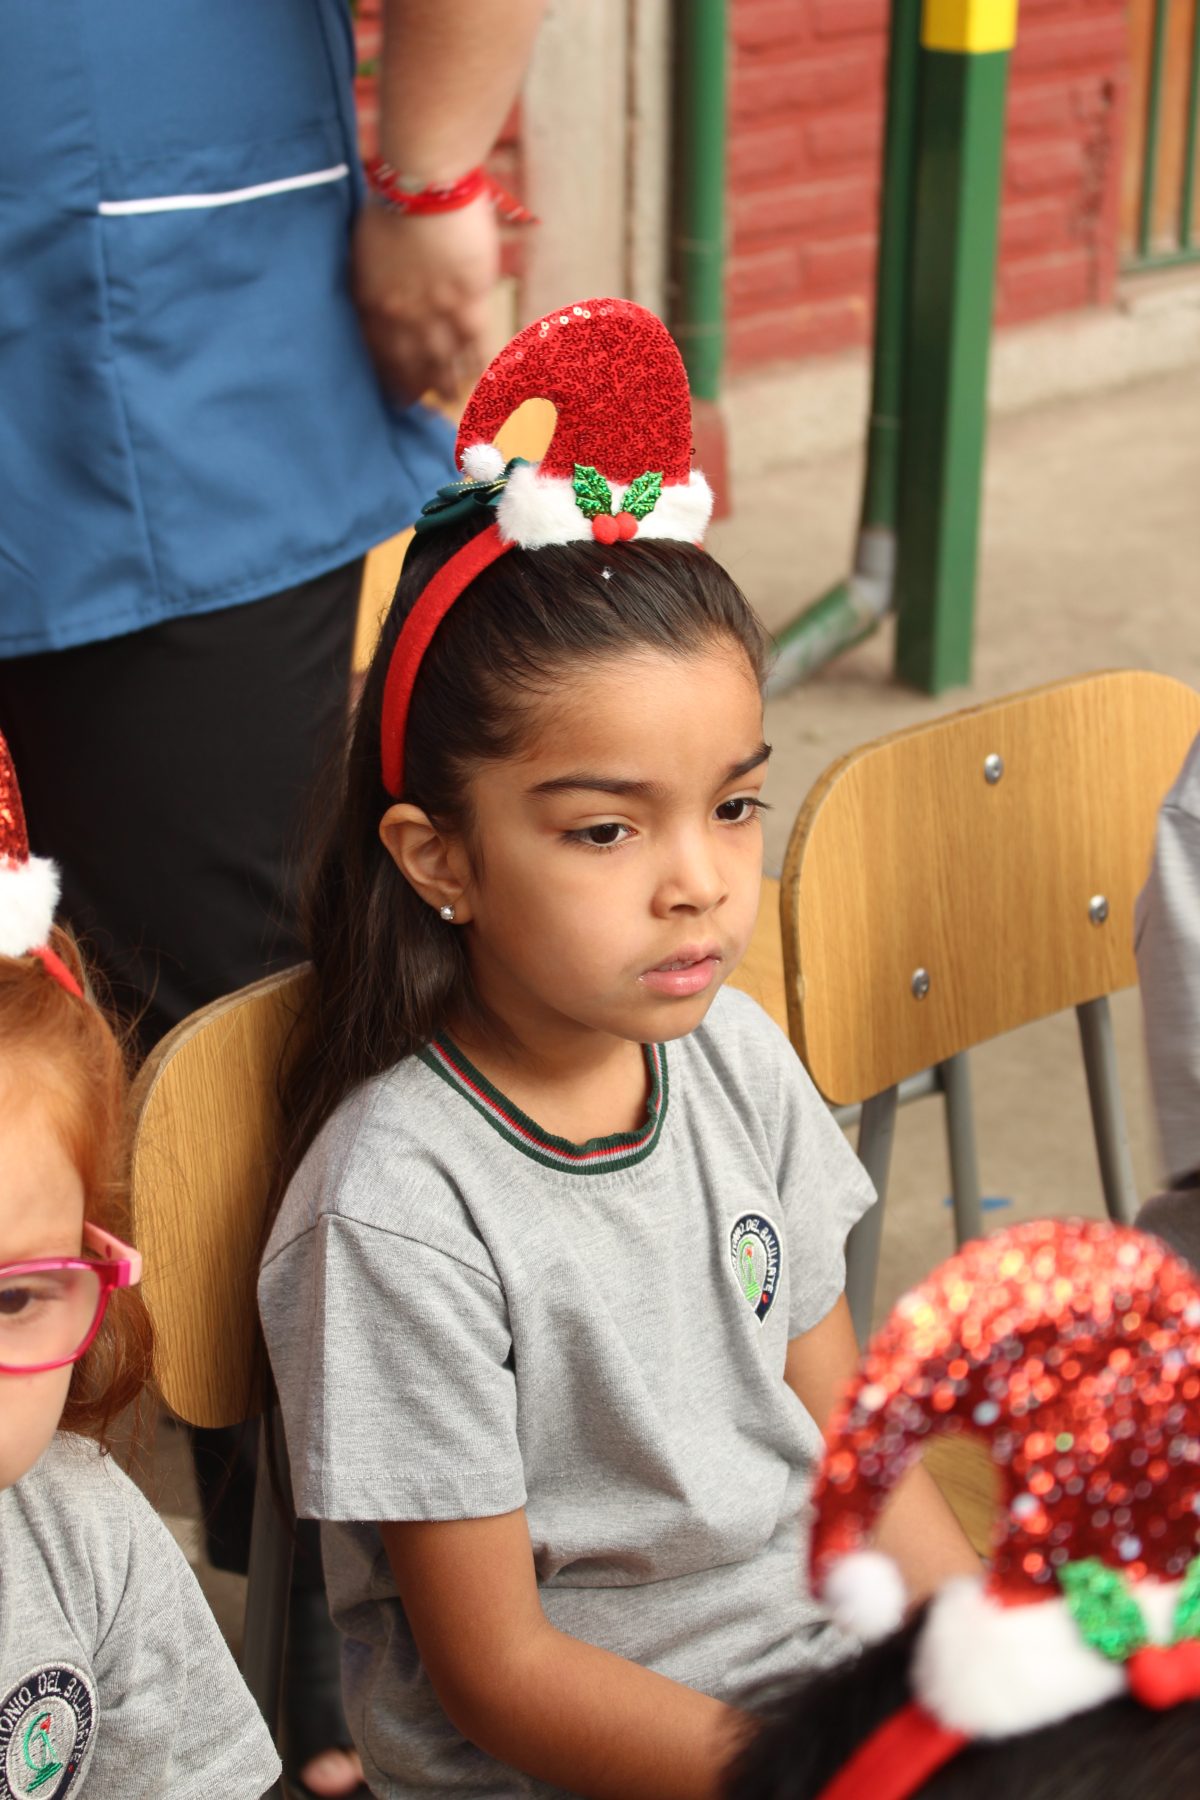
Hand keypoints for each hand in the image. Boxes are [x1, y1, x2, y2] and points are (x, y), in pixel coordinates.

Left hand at [352, 194, 499, 404]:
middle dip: (413, 386)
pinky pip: (475, 346)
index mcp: (372, 303)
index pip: (377, 352)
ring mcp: (438, 314)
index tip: (390, 391)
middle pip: (409, 364)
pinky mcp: (470, 302)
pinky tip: (481, 380)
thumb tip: (375, 293)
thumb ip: (370, 277)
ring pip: (442, 361)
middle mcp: (403, 318)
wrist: (424, 183)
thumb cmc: (391, 202)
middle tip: (418, 403)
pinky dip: (478, 365)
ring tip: (449, 396)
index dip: (385, 375)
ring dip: (446, 382)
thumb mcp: (364, 245)